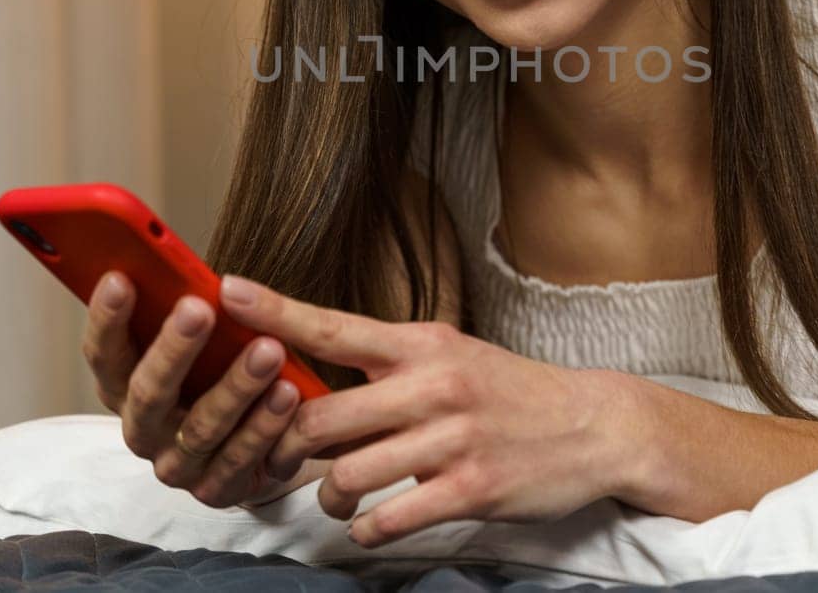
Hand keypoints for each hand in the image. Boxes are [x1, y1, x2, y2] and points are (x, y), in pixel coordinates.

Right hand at [81, 271, 304, 508]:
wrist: (255, 446)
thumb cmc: (219, 374)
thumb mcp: (201, 342)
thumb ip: (187, 311)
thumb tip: (188, 264)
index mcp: (124, 388)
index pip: (103, 355)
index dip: (106, 319)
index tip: (120, 277)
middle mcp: (142, 430)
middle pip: (147, 393)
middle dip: (173, 349)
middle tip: (198, 308)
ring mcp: (177, 465)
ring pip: (201, 427)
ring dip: (235, 386)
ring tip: (268, 350)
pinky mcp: (216, 491)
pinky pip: (240, 459)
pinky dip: (266, 425)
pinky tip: (289, 393)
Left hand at [213, 274, 627, 547]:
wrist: (592, 426)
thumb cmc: (508, 393)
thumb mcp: (451, 357)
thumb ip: (387, 368)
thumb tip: (313, 385)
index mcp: (422, 345)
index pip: (333, 325)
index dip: (274, 311)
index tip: (225, 289)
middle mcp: (434, 384)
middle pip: (323, 418)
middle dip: (288, 449)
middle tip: (280, 461)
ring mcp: (454, 438)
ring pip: (350, 476)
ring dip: (330, 498)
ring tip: (339, 499)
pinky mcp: (473, 488)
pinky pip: (391, 518)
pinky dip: (368, 529)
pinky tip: (373, 523)